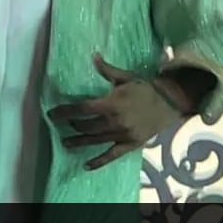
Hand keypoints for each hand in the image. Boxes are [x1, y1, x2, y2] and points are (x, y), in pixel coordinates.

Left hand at [47, 54, 186, 170]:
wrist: (170, 102)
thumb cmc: (146, 88)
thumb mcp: (126, 77)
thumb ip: (107, 70)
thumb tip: (93, 56)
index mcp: (112, 103)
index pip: (81, 109)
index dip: (65, 112)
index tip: (52, 113)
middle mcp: (114, 121)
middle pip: (85, 126)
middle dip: (72, 125)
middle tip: (65, 123)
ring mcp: (121, 134)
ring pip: (93, 140)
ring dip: (78, 141)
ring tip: (66, 143)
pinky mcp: (129, 144)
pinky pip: (111, 155)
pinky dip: (98, 162)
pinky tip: (86, 165)